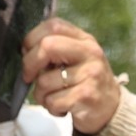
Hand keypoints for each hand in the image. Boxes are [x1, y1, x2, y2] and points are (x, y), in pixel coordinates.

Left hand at [21, 17, 122, 135]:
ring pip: (45, 81)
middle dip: (29, 64)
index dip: (32, 38)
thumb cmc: (86, 82)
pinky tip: (61, 108)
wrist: (112, 109)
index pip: (52, 26)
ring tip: (52, 97)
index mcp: (85, 40)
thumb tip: (24, 51)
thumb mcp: (77, 58)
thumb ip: (55, 48)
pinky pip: (53, 101)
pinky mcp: (86, 96)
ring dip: (40, 94)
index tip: (27, 54)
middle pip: (47, 46)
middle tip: (28, 77)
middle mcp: (91, 53)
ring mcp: (90, 75)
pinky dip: (51, 108)